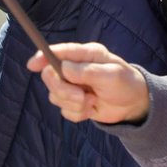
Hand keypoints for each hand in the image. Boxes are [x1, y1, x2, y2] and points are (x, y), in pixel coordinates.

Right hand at [27, 43, 149, 124]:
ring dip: (73, 103)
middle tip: (81, 96)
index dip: (43, 56)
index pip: (58, 52)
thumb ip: (87, 71)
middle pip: (50, 77)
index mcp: (85, 55)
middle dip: (63, 90)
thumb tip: (63, 68)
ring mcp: (73, 86)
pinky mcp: (73, 102)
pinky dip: (78, 113)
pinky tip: (92, 109)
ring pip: (55, 96)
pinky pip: (64, 111)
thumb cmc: (126, 83)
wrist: (134, 104)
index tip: (33, 64)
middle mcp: (75, 69)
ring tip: (92, 101)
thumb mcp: (111, 74)